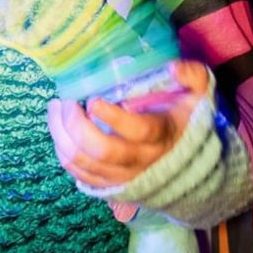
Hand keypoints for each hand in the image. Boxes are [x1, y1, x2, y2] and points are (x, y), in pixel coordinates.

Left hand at [47, 60, 208, 189]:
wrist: (190, 169)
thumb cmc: (186, 123)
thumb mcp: (198, 96)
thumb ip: (192, 76)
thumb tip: (172, 67)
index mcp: (162, 135)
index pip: (136, 130)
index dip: (111, 116)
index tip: (92, 100)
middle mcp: (142, 160)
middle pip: (101, 150)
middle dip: (75, 124)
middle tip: (66, 102)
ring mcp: (124, 176)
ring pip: (84, 163)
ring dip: (61, 136)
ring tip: (55, 110)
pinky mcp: (110, 185)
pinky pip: (80, 175)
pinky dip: (64, 153)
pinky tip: (59, 132)